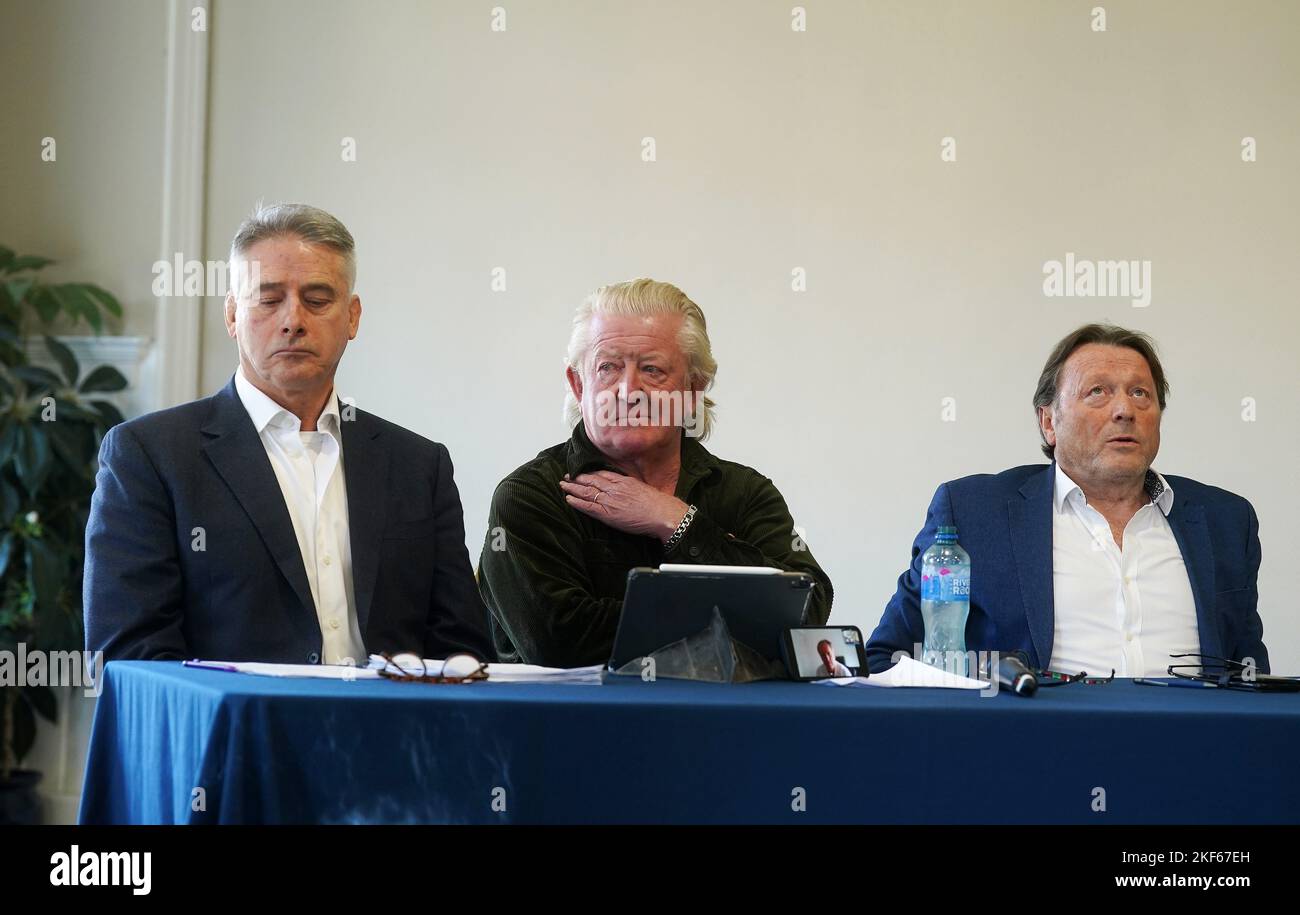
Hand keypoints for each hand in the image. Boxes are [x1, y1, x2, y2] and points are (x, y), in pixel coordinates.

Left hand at [560, 471, 689, 542]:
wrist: (662, 513)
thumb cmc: (657, 504)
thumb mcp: (643, 488)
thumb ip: (631, 486)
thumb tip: (626, 487)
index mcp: (624, 481)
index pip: (602, 474)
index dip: (589, 473)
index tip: (581, 472)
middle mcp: (615, 488)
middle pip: (591, 480)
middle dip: (577, 478)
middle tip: (566, 476)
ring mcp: (610, 500)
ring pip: (587, 491)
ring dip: (573, 487)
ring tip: (563, 485)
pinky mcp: (608, 513)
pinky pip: (588, 506)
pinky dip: (577, 502)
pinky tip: (568, 499)